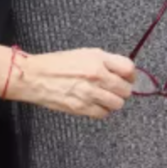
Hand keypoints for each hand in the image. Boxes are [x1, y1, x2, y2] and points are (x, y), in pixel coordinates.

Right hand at [9, 48, 135, 119]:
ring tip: (105, 97)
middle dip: (123, 89)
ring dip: (114, 101)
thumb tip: (124, 71)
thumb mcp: (85, 53)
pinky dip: (102, 110)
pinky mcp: (81, 108)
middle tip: (116, 88)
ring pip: (117, 104)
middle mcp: (96, 76)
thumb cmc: (58, 63)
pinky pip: (103, 114)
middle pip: (125, 89)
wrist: (35, 77)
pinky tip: (96, 103)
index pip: (128, 68)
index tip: (129, 77)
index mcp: (98, 59)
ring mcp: (89, 93)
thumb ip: (106, 61)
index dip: (131, 74)